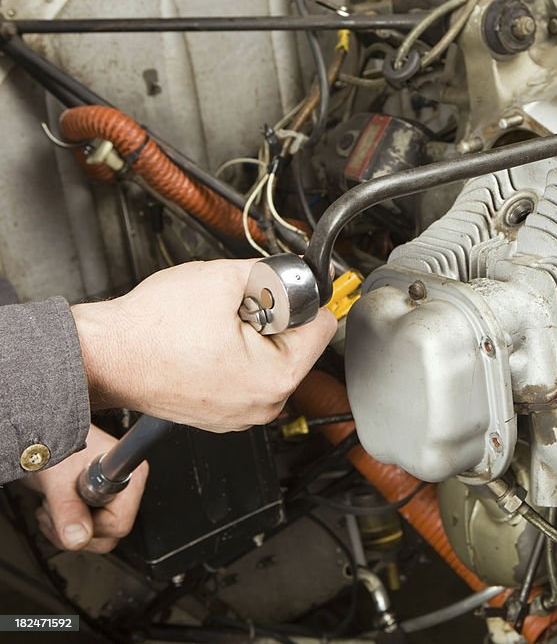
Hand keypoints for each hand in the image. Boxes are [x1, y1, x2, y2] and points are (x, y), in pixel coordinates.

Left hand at [21, 425, 147, 552]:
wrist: (36, 441)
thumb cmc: (49, 446)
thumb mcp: (57, 478)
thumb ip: (68, 509)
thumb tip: (78, 538)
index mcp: (128, 474)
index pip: (119, 522)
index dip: (90, 523)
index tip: (72, 506)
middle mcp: (125, 485)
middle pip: (109, 532)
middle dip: (75, 528)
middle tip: (56, 510)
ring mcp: (112, 495)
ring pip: (96, 535)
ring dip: (65, 528)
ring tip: (52, 505)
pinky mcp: (97, 502)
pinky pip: (86, 530)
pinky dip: (63, 525)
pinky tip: (55, 507)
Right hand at [71, 259, 336, 431]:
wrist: (103, 356)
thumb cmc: (150, 331)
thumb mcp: (223, 278)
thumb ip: (271, 274)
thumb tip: (293, 275)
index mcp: (276, 378)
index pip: (323, 328)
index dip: (302, 300)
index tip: (278, 292)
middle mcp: (264, 406)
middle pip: (296, 345)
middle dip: (272, 319)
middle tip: (233, 309)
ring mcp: (241, 415)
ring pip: (270, 360)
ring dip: (252, 336)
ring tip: (214, 327)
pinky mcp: (220, 413)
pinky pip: (244, 376)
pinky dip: (233, 355)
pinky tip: (204, 343)